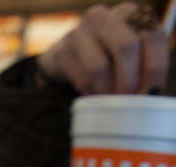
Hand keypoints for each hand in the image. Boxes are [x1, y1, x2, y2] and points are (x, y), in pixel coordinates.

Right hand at [37, 2, 168, 93]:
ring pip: (99, 67)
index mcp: (129, 14)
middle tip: (129, 98)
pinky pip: (81, 79)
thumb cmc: (105, 55)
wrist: (66, 53)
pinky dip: (91, 93)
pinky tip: (96, 97)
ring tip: (112, 101)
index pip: (152, 36)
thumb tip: (149, 92)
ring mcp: (79, 33)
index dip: (156, 66)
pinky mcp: (61, 53)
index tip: (152, 91)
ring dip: (108, 90)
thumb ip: (142, 62)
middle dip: (129, 79)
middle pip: (126, 47)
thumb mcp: (128, 52)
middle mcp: (104, 17)